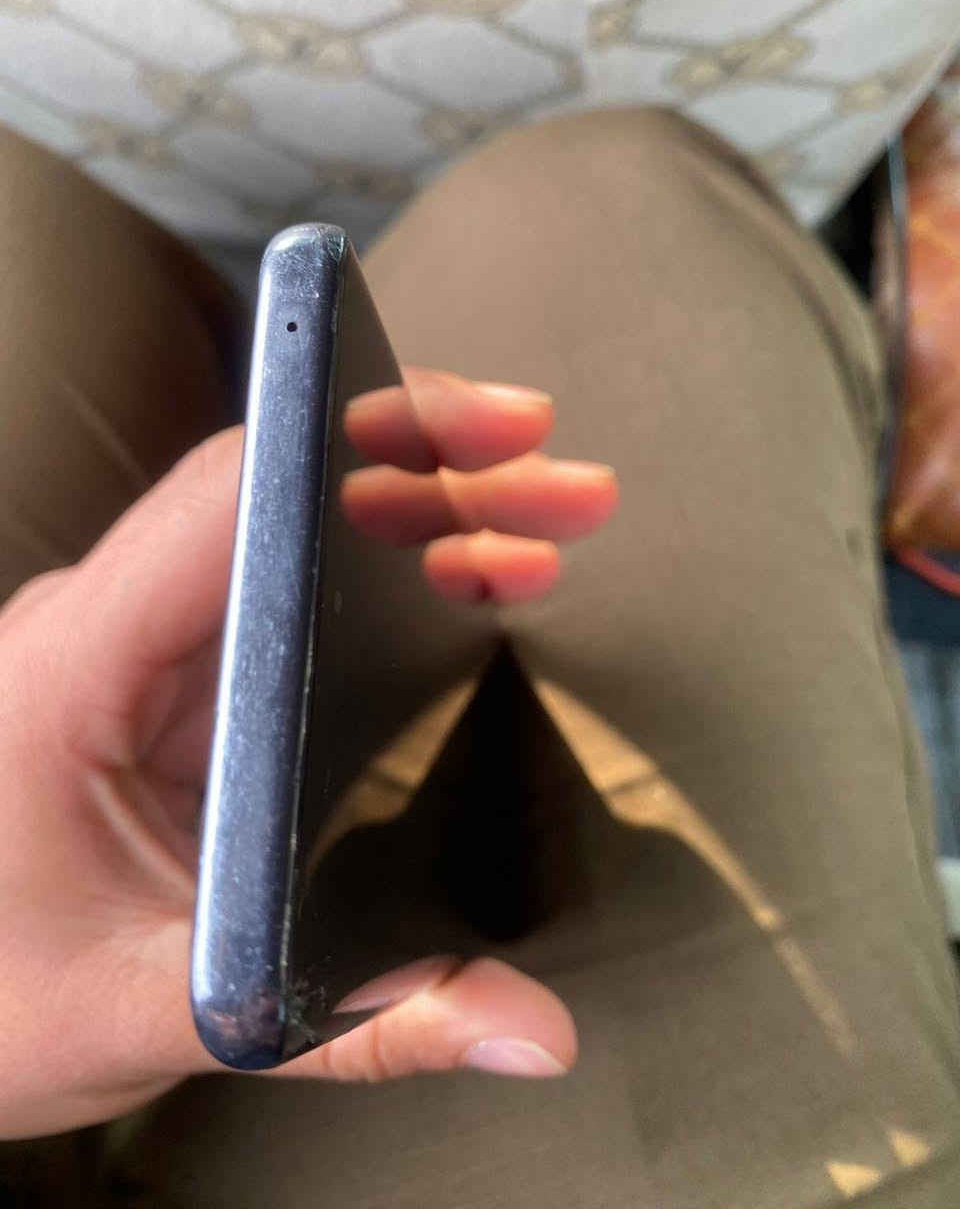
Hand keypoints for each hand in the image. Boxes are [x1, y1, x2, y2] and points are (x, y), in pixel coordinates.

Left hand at [0, 368, 616, 1137]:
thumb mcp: (162, 1014)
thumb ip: (359, 1023)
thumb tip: (529, 1028)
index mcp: (73, 667)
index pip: (228, 499)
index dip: (360, 442)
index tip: (474, 433)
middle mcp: (105, 631)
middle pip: (280, 495)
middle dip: (431, 470)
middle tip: (554, 485)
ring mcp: (140, 651)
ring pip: (291, 536)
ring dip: (418, 513)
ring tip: (539, 527)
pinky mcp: (172, 683)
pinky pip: (284, 596)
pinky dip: (379, 573)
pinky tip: (462, 577)